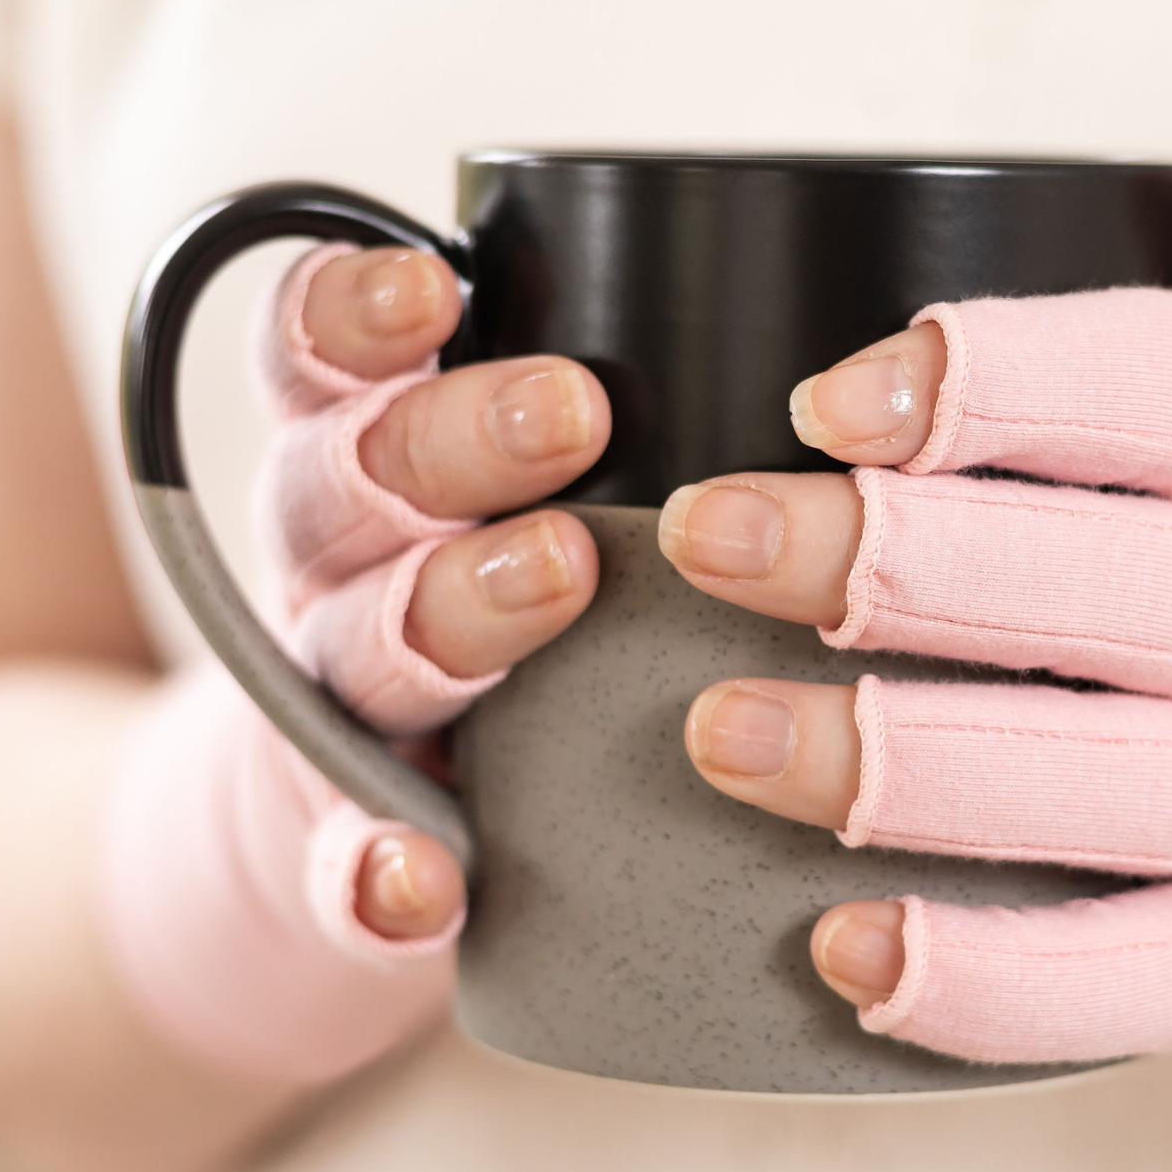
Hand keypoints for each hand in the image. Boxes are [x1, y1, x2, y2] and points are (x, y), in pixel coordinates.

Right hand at [259, 244, 612, 937]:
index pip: (319, 349)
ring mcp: (333, 698)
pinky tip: (419, 885)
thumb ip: (622, 399)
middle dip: (452, 436)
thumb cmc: (504, 586)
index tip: (437, 286)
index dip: (357, 307)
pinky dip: (375, 873)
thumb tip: (852, 343)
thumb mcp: (522, 476)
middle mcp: (331, 556)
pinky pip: (342, 859)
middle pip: (351, 475)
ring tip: (555, 577)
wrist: (375, 810)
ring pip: (358, 642)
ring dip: (445, 608)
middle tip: (574, 414)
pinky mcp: (346, 836)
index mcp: (363, 448)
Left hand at [659, 122, 1171, 1151]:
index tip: (816, 403)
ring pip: (1082, 783)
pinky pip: (1116, 983)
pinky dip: (973, 979)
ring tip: (715, 735)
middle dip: (878, 560)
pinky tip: (837, 953)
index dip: (976, 382)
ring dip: (881, 762)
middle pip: (1095, 583)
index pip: (1155, 383)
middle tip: (705, 540)